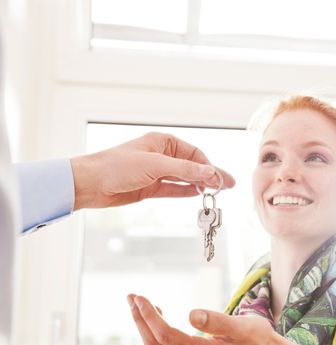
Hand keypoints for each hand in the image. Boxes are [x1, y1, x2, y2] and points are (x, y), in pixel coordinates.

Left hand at [71, 132, 234, 209]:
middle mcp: (161, 155)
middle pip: (192, 166)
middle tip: (228, 186)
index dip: (209, 166)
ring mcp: (155, 172)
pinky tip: (198, 194)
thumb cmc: (116, 166)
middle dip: (209, 175)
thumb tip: (211, 173)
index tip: (221, 179)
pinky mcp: (149, 188)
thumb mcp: (155, 166)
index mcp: (162, 141)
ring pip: (184, 178)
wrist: (89, 184)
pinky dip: (186, 192)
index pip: (194, 153)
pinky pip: (173, 189)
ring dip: (200, 184)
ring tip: (218, 192)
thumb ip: (185, 170)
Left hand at [127, 294, 292, 344]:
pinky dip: (156, 332)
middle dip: (140, 320)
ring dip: (146, 326)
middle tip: (132, 298)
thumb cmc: (258, 340)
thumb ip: (219, 322)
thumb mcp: (245, 328)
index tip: (140, 298)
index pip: (166, 337)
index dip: (149, 318)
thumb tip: (192, 315)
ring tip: (142, 305)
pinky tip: (159, 317)